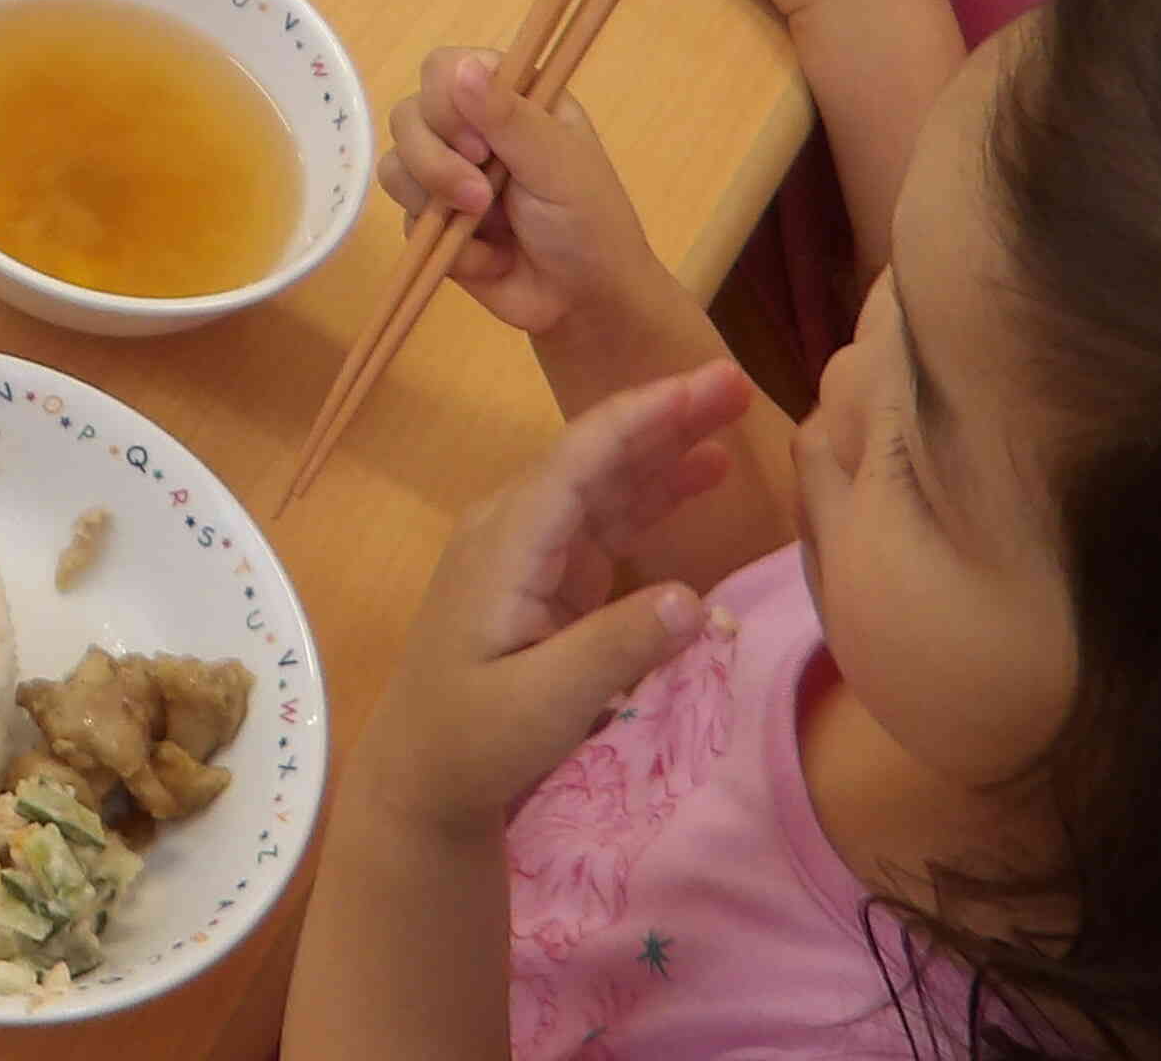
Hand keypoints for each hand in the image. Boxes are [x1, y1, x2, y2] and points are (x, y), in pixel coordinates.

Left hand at [362, 366, 753, 842]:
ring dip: (664, 448)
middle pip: (596, 455)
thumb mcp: (544, 704)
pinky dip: (652, 494)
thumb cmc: (473, 739)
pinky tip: (697, 475)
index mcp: (507, 542)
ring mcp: (530, 549)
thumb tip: (691, 601)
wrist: (423, 774)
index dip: (644, 416)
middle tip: (738, 385)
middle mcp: (514, 527)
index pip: (580, 458)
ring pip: (605, 481)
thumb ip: (614, 649)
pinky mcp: (547, 577)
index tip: (704, 384)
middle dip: (664, 416)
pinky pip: (605, 519)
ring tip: (732, 414)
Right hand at [376, 53, 665, 339]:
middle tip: (481, 194)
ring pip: (395, 164)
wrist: (583, 303)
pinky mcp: (430, 221)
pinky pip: (402, 216)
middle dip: (436, 160)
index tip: (479, 143)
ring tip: (482, 223)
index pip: (442, 69)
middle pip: (408, 115)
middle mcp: (471, 129)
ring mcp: (446, 174)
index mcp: (508, 98)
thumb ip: (508, 116)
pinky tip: (486, 255)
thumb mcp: (557, 165)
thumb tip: (461, 66)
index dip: (445, 103)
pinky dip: (443, 240)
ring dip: (434, 198)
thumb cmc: (587, 223)